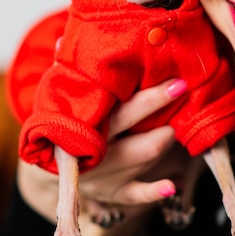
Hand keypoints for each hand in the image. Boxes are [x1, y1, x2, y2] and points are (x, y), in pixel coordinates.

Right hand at [17, 78, 187, 220]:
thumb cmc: (66, 119)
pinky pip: (135, 195)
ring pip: (144, 160)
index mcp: (84, 126)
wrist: (52, 163)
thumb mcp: (61, 95)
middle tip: (183, 94)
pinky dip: (153, 192)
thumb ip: (68, 71)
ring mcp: (105, 176)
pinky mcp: (112, 192)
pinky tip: (171, 186)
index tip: (177, 83)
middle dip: (163, 118)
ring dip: (164, 141)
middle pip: (138, 139)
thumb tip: (61, 39)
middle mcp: (95, 153)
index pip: (122, 112)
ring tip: (174, 122)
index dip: (151, 99)